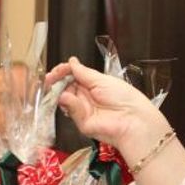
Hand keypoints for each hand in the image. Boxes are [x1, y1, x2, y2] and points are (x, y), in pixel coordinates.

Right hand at [48, 58, 170, 161]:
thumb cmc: (124, 98)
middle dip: (57, 81)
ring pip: (65, 98)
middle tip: (51, 77)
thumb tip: (72, 62)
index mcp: (94, 85)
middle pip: (66, 87)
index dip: (64, 72)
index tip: (58, 69)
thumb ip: (83, 72)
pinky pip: (71, 110)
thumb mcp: (102, 80)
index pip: (74, 76)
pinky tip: (66, 97)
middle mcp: (87, 97)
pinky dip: (67, 102)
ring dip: (60, 90)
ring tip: (56, 84)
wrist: (132, 120)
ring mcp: (83, 110)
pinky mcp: (81, 122)